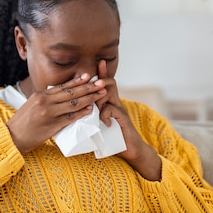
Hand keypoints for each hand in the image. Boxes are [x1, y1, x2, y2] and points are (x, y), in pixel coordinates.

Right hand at [6, 73, 106, 152]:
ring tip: (100, 94)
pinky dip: (81, 113)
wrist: (13, 136)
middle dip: (88, 87)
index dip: (77, 81)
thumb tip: (61, 95)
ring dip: (89, 98)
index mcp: (41, 94)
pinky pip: (70, 117)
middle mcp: (45, 101)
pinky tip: (90, 110)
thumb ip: (46, 99)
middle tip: (101, 83)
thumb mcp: (32, 105)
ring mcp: (49, 112)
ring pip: (73, 103)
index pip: (63, 86)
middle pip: (71, 92)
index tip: (89, 76)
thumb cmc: (23, 122)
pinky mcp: (52, 125)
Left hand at [95, 61, 161, 180]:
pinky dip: (104, 115)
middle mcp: (117, 104)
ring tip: (98, 108)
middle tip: (95, 87)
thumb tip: (79, 113)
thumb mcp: (102, 125)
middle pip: (109, 84)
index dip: (103, 72)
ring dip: (100, 99)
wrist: (133, 151)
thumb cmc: (115, 139)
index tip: (99, 61)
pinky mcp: (123, 119)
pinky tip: (104, 123)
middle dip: (100, 82)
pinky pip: (111, 109)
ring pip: (109, 94)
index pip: (107, 84)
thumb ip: (95, 116)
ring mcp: (121, 110)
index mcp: (111, 103)